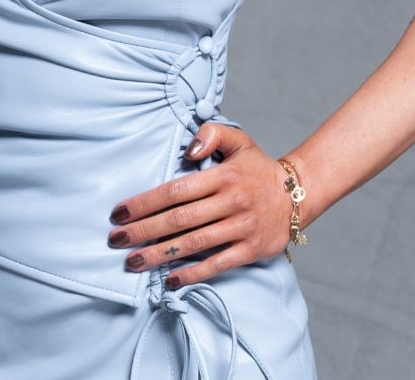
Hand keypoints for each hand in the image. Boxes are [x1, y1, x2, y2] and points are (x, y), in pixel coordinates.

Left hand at [104, 123, 293, 287]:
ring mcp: (242, 227)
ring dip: (160, 254)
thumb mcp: (238, 140)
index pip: (176, 190)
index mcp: (223, 176)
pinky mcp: (252, 250)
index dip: (146, 202)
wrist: (299, 194)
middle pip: (179, 219)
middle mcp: (231, 202)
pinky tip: (170, 279)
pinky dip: (193, 273)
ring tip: (133, 262)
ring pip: (194, 244)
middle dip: (144, 231)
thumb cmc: (257, 168)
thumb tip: (188, 150)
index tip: (120, 212)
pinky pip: (218, 264)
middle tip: (116, 239)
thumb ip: (211, 135)